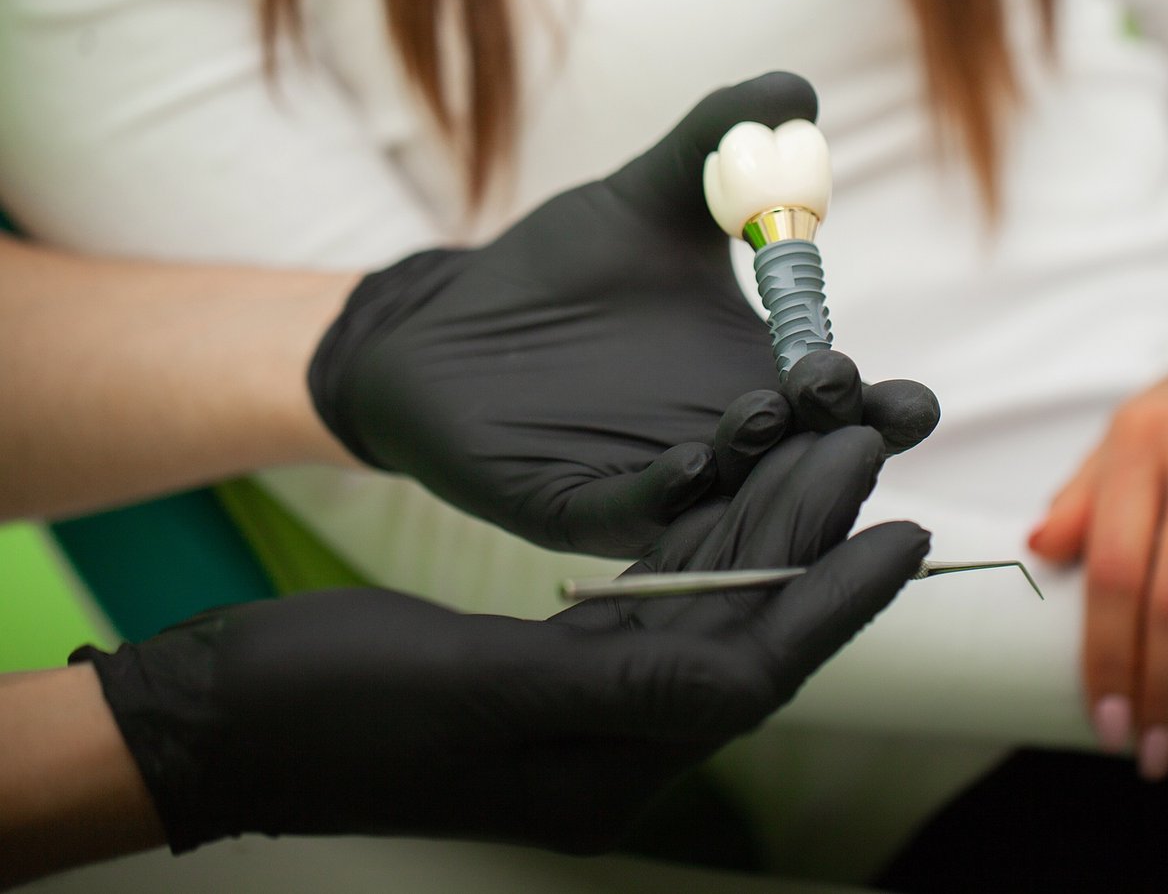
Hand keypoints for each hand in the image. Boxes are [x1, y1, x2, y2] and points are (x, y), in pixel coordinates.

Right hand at [73, 423, 928, 854]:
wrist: (219, 721)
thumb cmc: (323, 712)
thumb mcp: (467, 692)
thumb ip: (613, 686)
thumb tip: (747, 687)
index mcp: (603, 768)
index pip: (755, 676)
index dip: (838, 604)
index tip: (906, 530)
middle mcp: (613, 745)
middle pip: (747, 629)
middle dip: (813, 536)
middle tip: (866, 441)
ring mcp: (585, 706)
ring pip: (711, 604)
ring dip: (768, 525)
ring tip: (825, 444)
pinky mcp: (554, 667)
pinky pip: (656, 597)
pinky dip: (702, 537)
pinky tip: (734, 482)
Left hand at [308, 71, 937, 556]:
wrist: (448, 325)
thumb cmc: (562, 272)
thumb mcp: (650, 197)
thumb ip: (719, 142)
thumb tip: (796, 92)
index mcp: (758, 384)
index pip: (841, 413)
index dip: (880, 410)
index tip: (908, 397)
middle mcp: (722, 447)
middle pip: (801, 470)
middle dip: (829, 441)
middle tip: (832, 388)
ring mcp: (652, 487)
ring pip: (726, 503)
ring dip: (754, 468)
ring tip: (759, 413)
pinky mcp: (576, 511)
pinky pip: (630, 515)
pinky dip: (664, 493)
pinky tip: (688, 460)